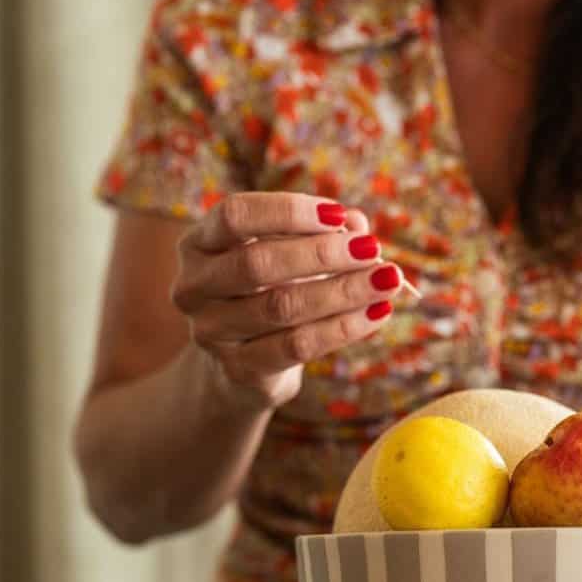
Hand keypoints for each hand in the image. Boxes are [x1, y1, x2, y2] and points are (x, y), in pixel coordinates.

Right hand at [172, 193, 403, 409]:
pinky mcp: (238, 369)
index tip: (340, 215)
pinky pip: (297, 345)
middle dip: (322, 254)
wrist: (247, 362)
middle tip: (373, 251)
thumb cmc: (272, 291)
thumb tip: (357, 224)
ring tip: (387, 280)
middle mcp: (194, 286)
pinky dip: (344, 327)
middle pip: (257, 263)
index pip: (235, 215)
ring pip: (282, 307)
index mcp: (199, 243)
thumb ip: (322, 234)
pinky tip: (378, 313)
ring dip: (343, 291)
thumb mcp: (291, 256)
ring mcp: (210, 331)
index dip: (289, 212)